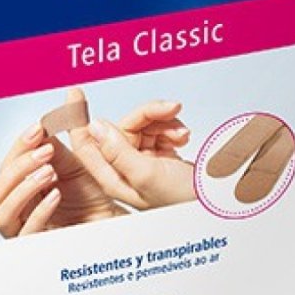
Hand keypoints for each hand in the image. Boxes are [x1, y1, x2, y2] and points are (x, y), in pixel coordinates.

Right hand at [0, 90, 125, 237]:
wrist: (112, 222)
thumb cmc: (93, 195)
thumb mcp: (80, 158)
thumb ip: (70, 131)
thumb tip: (72, 95)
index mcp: (20, 186)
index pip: (6, 166)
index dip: (19, 146)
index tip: (38, 129)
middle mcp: (17, 209)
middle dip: (18, 167)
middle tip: (46, 151)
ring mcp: (24, 230)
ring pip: (1, 214)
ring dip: (24, 188)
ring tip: (49, 171)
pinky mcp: (37, 248)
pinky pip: (25, 234)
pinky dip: (39, 211)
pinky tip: (56, 195)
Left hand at [70, 99, 195, 210]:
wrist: (219, 202)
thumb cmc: (184, 201)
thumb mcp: (147, 174)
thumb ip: (118, 151)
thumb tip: (96, 126)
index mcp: (113, 176)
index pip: (85, 143)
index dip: (76, 117)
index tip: (74, 92)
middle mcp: (125, 168)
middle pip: (123, 126)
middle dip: (149, 116)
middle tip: (172, 109)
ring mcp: (143, 161)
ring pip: (144, 125)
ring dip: (166, 123)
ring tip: (182, 135)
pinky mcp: (161, 156)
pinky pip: (160, 128)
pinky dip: (173, 128)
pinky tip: (183, 138)